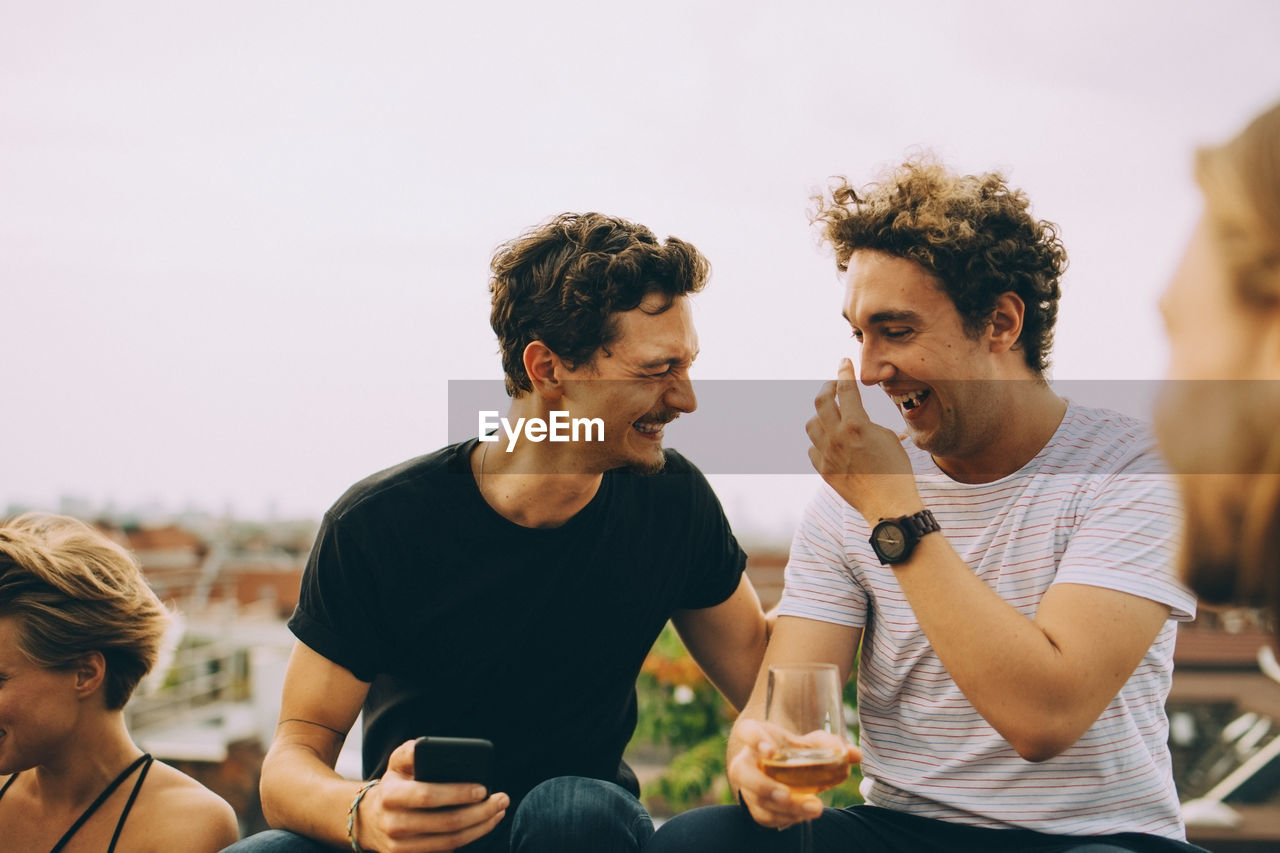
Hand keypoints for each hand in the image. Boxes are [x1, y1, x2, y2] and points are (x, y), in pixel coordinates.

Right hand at [356, 740, 508, 852]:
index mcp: (390, 796)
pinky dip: (469, 839)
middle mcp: (393, 824)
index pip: (428, 796)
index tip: (483, 788)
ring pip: (450, 841)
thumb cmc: (394, 784)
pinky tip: (484, 825)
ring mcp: (400, 847)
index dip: (457, 793)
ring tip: (499, 811)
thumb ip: (412, 751)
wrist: (370, 819)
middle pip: (446, 823)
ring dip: (481, 827)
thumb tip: (430, 747)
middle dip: (480, 812)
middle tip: (502, 799)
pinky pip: (445, 851)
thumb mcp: (397, 763)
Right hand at [728, 719, 861, 829]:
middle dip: (763, 786)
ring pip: (756, 800)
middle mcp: (746, 760)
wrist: (787, 765)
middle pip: (741, 773)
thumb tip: (854, 755)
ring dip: (784, 808)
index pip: (748, 732)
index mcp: (757, 736)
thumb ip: (832, 745)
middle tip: (786, 795)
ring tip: (814, 808)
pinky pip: (764, 817)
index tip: (772, 750)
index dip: (756, 740)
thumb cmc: (797, 749)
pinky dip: (785, 818)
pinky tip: (804, 815)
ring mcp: (748, 785)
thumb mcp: (814, 742)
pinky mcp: (755, 805)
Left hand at [806, 359, 919, 521]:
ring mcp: (826, 454)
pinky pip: (813, 448)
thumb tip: (857, 414)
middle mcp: (836, 437)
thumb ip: (868, 421)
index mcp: (856, 425)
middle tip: (834, 386)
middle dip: (827, 388)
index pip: (845, 389)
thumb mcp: (889, 437)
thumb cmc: (896, 470)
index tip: (843, 362)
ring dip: (821, 416)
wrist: (888, 504)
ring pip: (812, 424)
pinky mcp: (823, 470)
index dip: (844, 372)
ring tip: (833, 416)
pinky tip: (831, 442)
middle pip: (821, 401)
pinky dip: (820, 441)